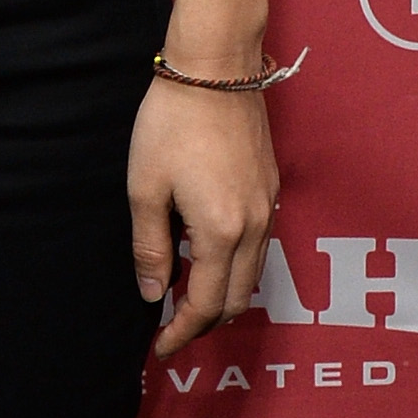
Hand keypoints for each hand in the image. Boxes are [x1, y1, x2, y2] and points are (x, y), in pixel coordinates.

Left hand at [127, 71, 278, 356]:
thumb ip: (150, 247)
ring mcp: (268, 207)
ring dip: (223, 296)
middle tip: (171, 329)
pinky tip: (207, 258)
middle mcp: (255, 226)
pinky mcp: (271, 189)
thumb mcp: (146, 189)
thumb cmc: (172, 123)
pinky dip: (236, 267)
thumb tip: (152, 293)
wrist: (216, 69)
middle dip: (204, 322)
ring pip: (253, 275)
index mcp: (222, 231)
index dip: (182, 332)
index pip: (207, 304)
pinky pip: (259, 247)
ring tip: (186, 298)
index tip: (160, 347)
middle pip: (237, 299)